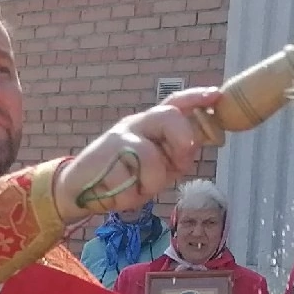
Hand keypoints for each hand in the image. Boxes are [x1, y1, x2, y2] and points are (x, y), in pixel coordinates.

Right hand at [61, 87, 217, 214]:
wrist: (77, 190)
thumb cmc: (121, 179)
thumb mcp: (153, 169)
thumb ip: (173, 158)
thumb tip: (193, 149)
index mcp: (149, 125)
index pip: (174, 103)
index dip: (196, 98)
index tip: (216, 96)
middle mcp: (135, 125)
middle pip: (168, 117)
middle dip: (182, 140)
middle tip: (178, 165)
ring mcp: (118, 139)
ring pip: (151, 159)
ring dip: (149, 184)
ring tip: (135, 189)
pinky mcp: (103, 157)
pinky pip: (129, 182)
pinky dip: (128, 197)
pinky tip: (116, 193)